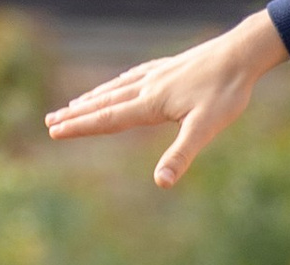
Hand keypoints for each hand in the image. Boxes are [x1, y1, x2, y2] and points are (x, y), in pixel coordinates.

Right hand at [45, 10, 288, 188]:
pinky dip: (115, 84)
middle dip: (76, 114)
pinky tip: (116, 84)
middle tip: (50, 122)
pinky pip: (131, 77)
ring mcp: (156, 74)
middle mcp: (147, 86)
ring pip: (115, 88)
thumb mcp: (206, 129)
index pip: (108, 120)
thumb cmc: (225, 94)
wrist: (239, 56)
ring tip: (72, 104)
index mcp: (151, 104)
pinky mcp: (167, 68)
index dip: (80, 127)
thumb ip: (182, 155)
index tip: (55, 132)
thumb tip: (162, 183)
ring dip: (91, 98)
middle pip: (104, 103)